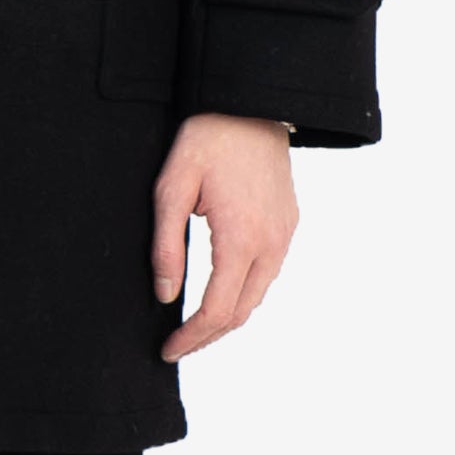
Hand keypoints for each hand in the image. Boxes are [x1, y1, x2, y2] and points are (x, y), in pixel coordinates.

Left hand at [152, 111, 297, 360]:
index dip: (191, 337)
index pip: (217, 310)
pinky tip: (223, 291)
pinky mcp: (289, 224)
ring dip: (228, 317)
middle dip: (208, 337)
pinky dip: (245, 292)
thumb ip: (167, 245)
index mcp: (241, 238)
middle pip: (241, 312)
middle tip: (177, 346)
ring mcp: (284, 234)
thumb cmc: (207, 140)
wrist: (251, 105)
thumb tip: (165, 296)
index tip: (167, 350)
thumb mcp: (173, 187)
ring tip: (195, 326)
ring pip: (258, 296)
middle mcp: (271, 244)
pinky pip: (268, 272)